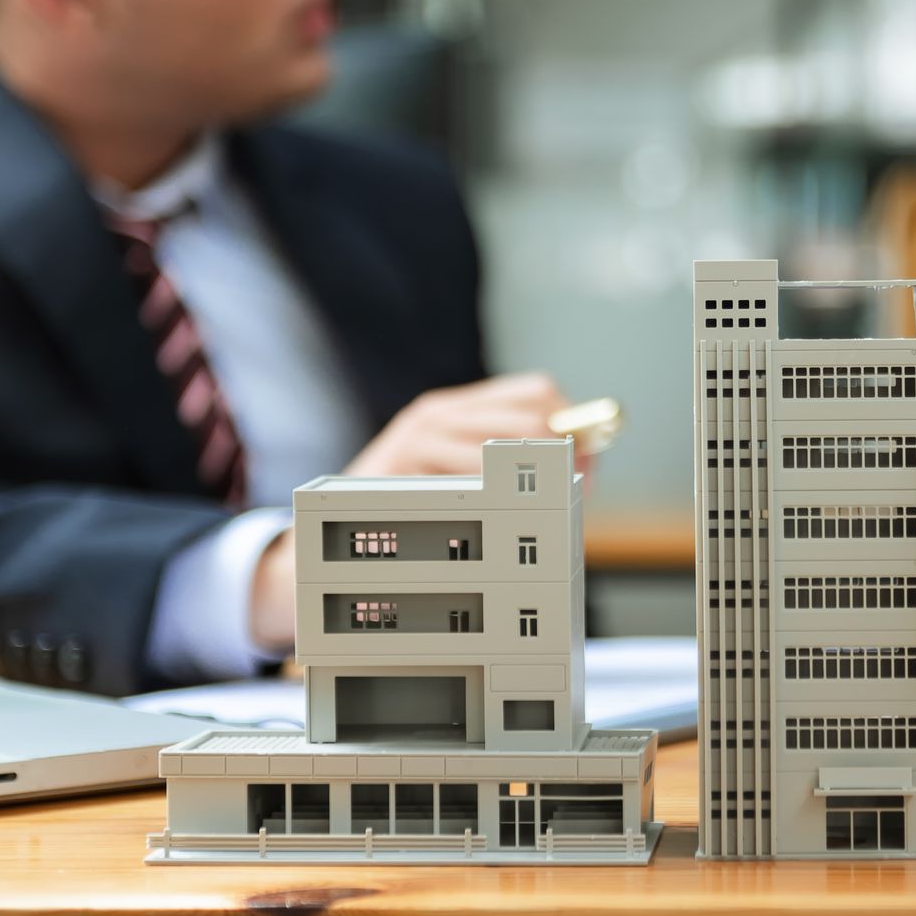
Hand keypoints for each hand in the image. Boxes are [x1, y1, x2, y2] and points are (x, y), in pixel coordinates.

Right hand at [243, 372, 580, 652]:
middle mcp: (437, 414)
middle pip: (531, 420)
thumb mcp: (454, 469)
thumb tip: (588, 466)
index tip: (586, 461)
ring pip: (504, 455)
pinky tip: (488, 524)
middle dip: (562, 459)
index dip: (572, 424)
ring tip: (533, 516)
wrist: (328, 523)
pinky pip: (465, 488)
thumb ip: (508, 462)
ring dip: (529, 489)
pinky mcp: (400, 474)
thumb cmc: (407, 503)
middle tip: (573, 495)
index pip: (538, 392)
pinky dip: (489, 507)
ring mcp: (415, 442)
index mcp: (457, 406)